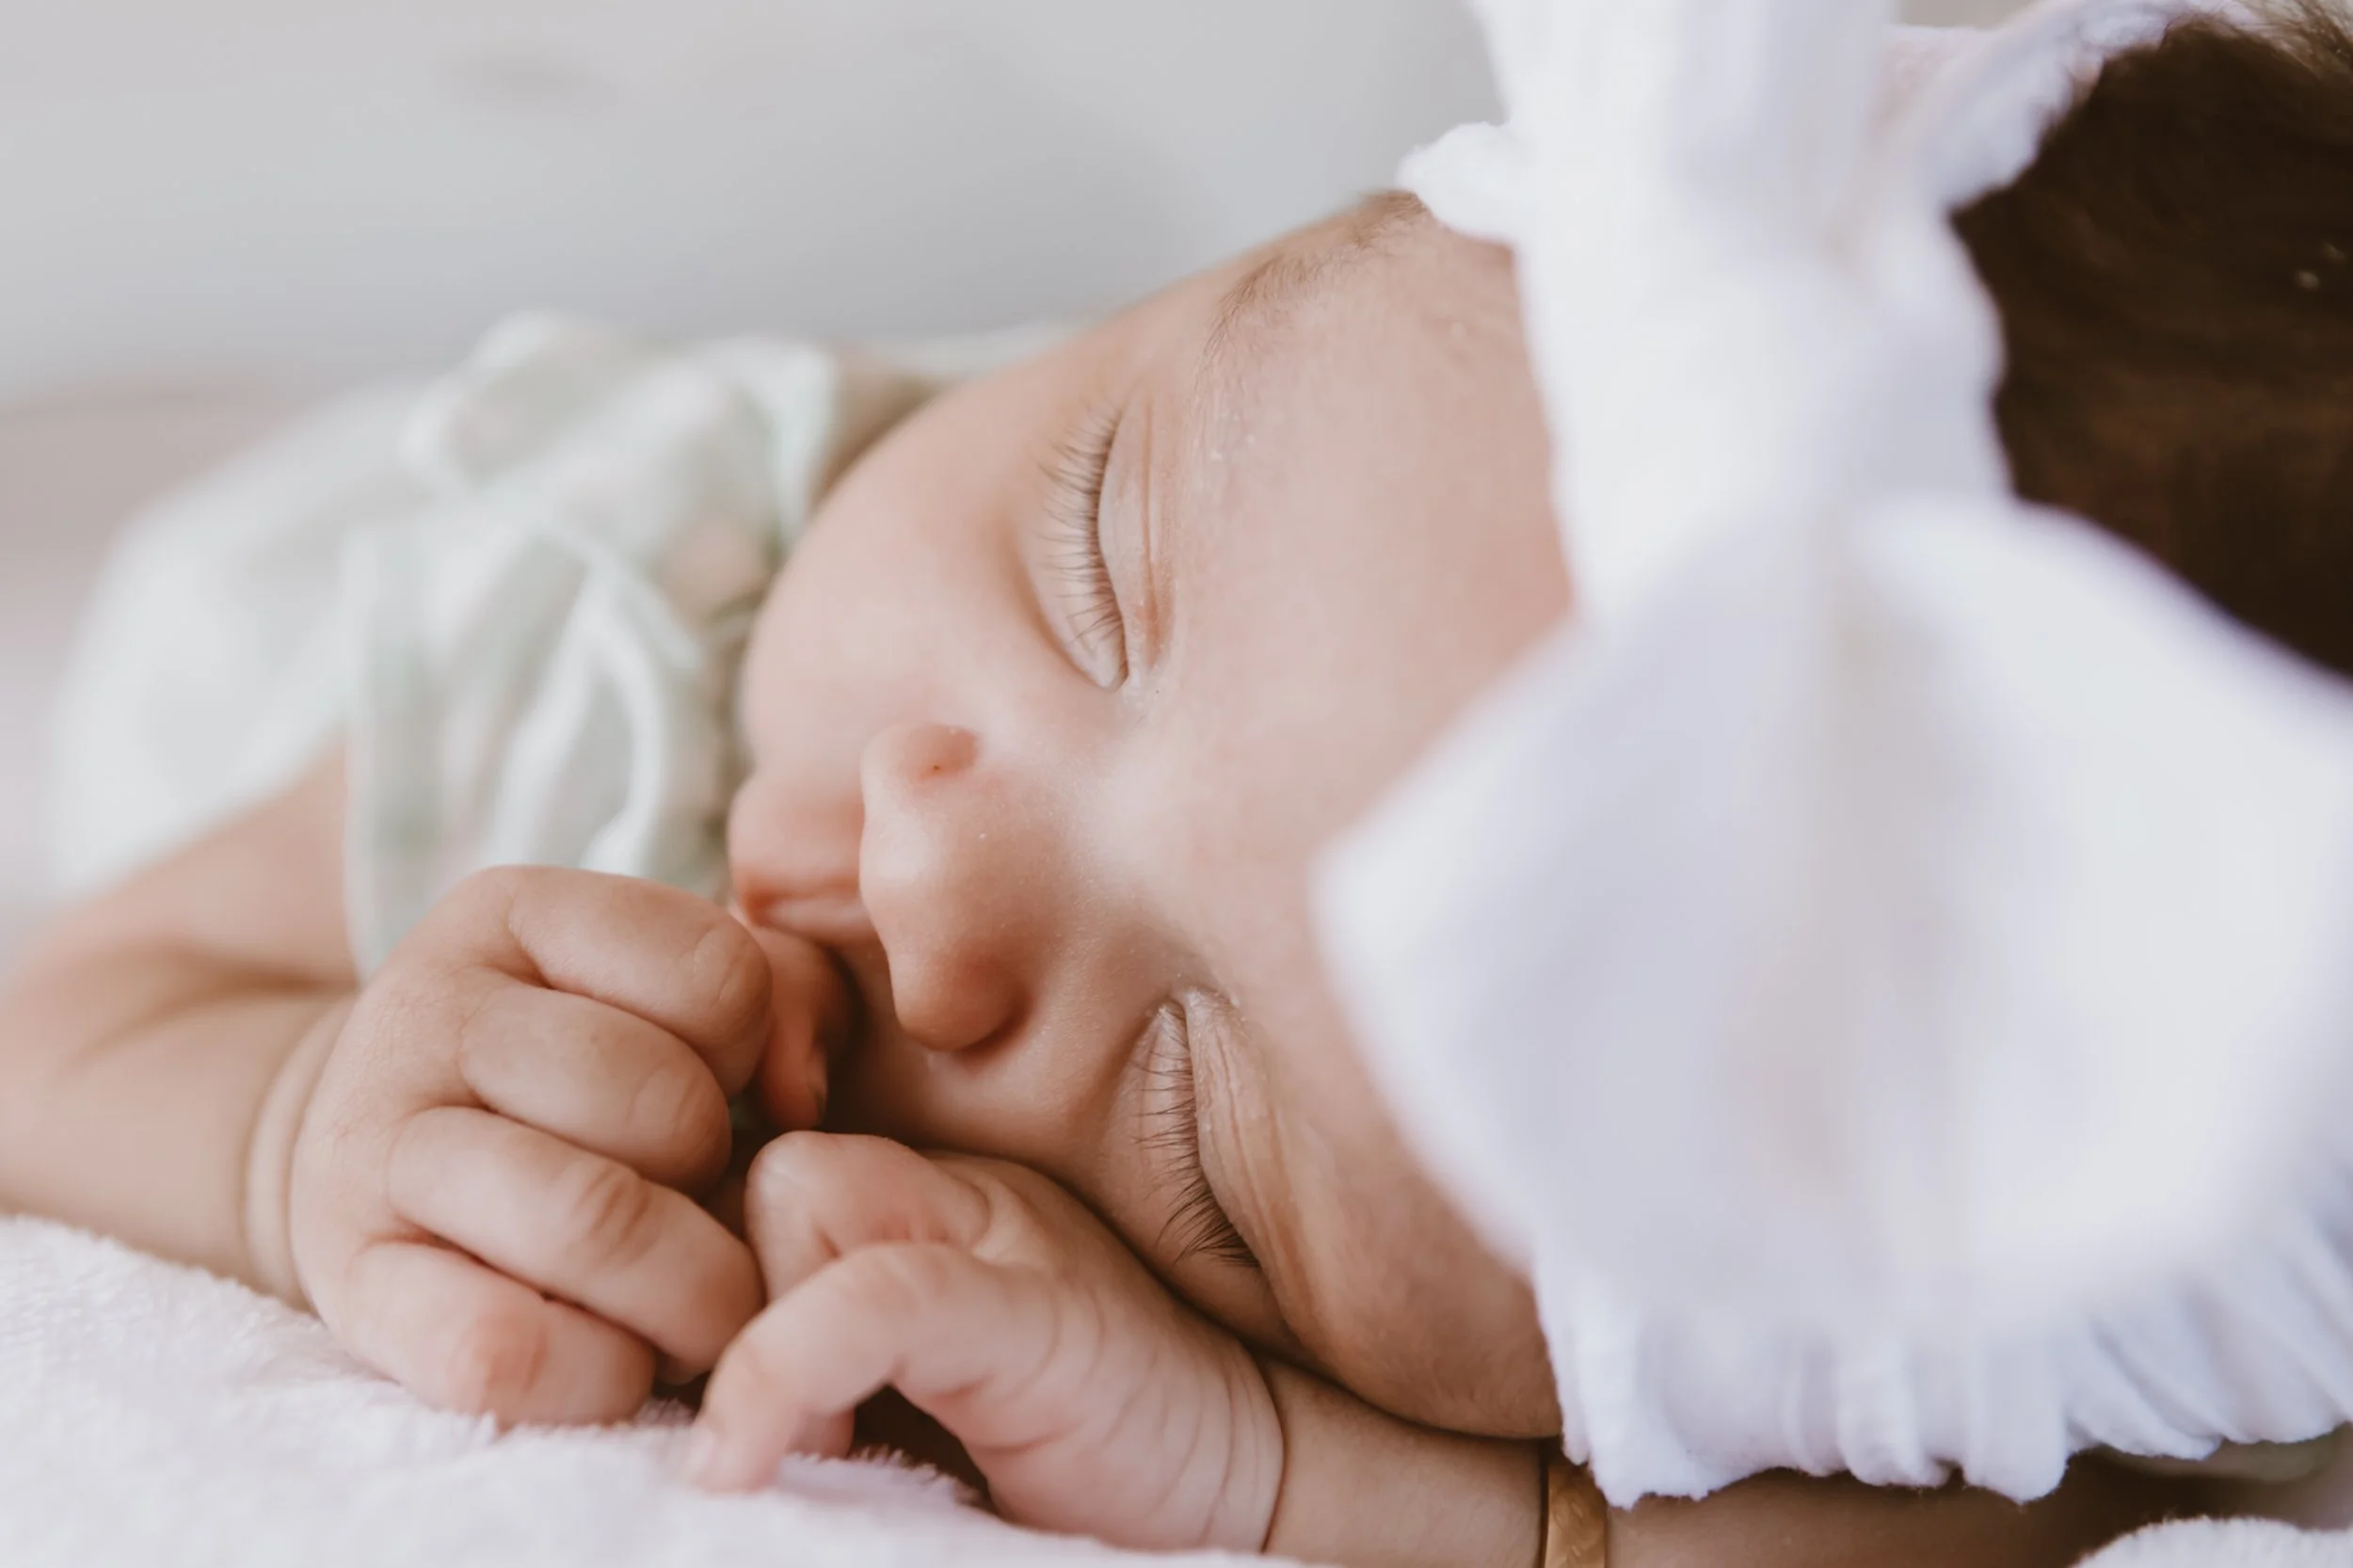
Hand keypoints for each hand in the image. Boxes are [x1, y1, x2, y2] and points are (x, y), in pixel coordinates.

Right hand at [284, 867, 843, 1424]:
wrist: (370, 1163)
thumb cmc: (571, 1083)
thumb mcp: (665, 997)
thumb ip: (786, 997)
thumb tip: (799, 1093)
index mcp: (517, 914)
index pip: (720, 976)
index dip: (751, 1056)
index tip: (718, 1089)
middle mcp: (429, 1008)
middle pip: (666, 1102)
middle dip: (724, 1181)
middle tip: (709, 1213)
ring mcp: (373, 1145)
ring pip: (594, 1220)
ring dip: (688, 1295)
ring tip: (690, 1305)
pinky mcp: (351, 1282)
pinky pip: (501, 1347)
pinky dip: (598, 1373)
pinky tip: (615, 1361)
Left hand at [690, 1134, 1284, 1552]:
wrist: (1269, 1491)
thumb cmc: (1085, 1465)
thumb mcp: (916, 1399)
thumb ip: (817, 1354)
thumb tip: (663, 1391)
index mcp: (930, 1203)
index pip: (755, 1155)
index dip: (694, 1251)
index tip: (682, 1372)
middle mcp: (965, 1192)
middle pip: (761, 1161)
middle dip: (723, 1295)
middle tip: (757, 1434)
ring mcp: (1010, 1238)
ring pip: (799, 1191)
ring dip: (757, 1334)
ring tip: (805, 1456)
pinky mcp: (1042, 1316)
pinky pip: (877, 1291)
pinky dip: (784, 1369)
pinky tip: (746, 1461)